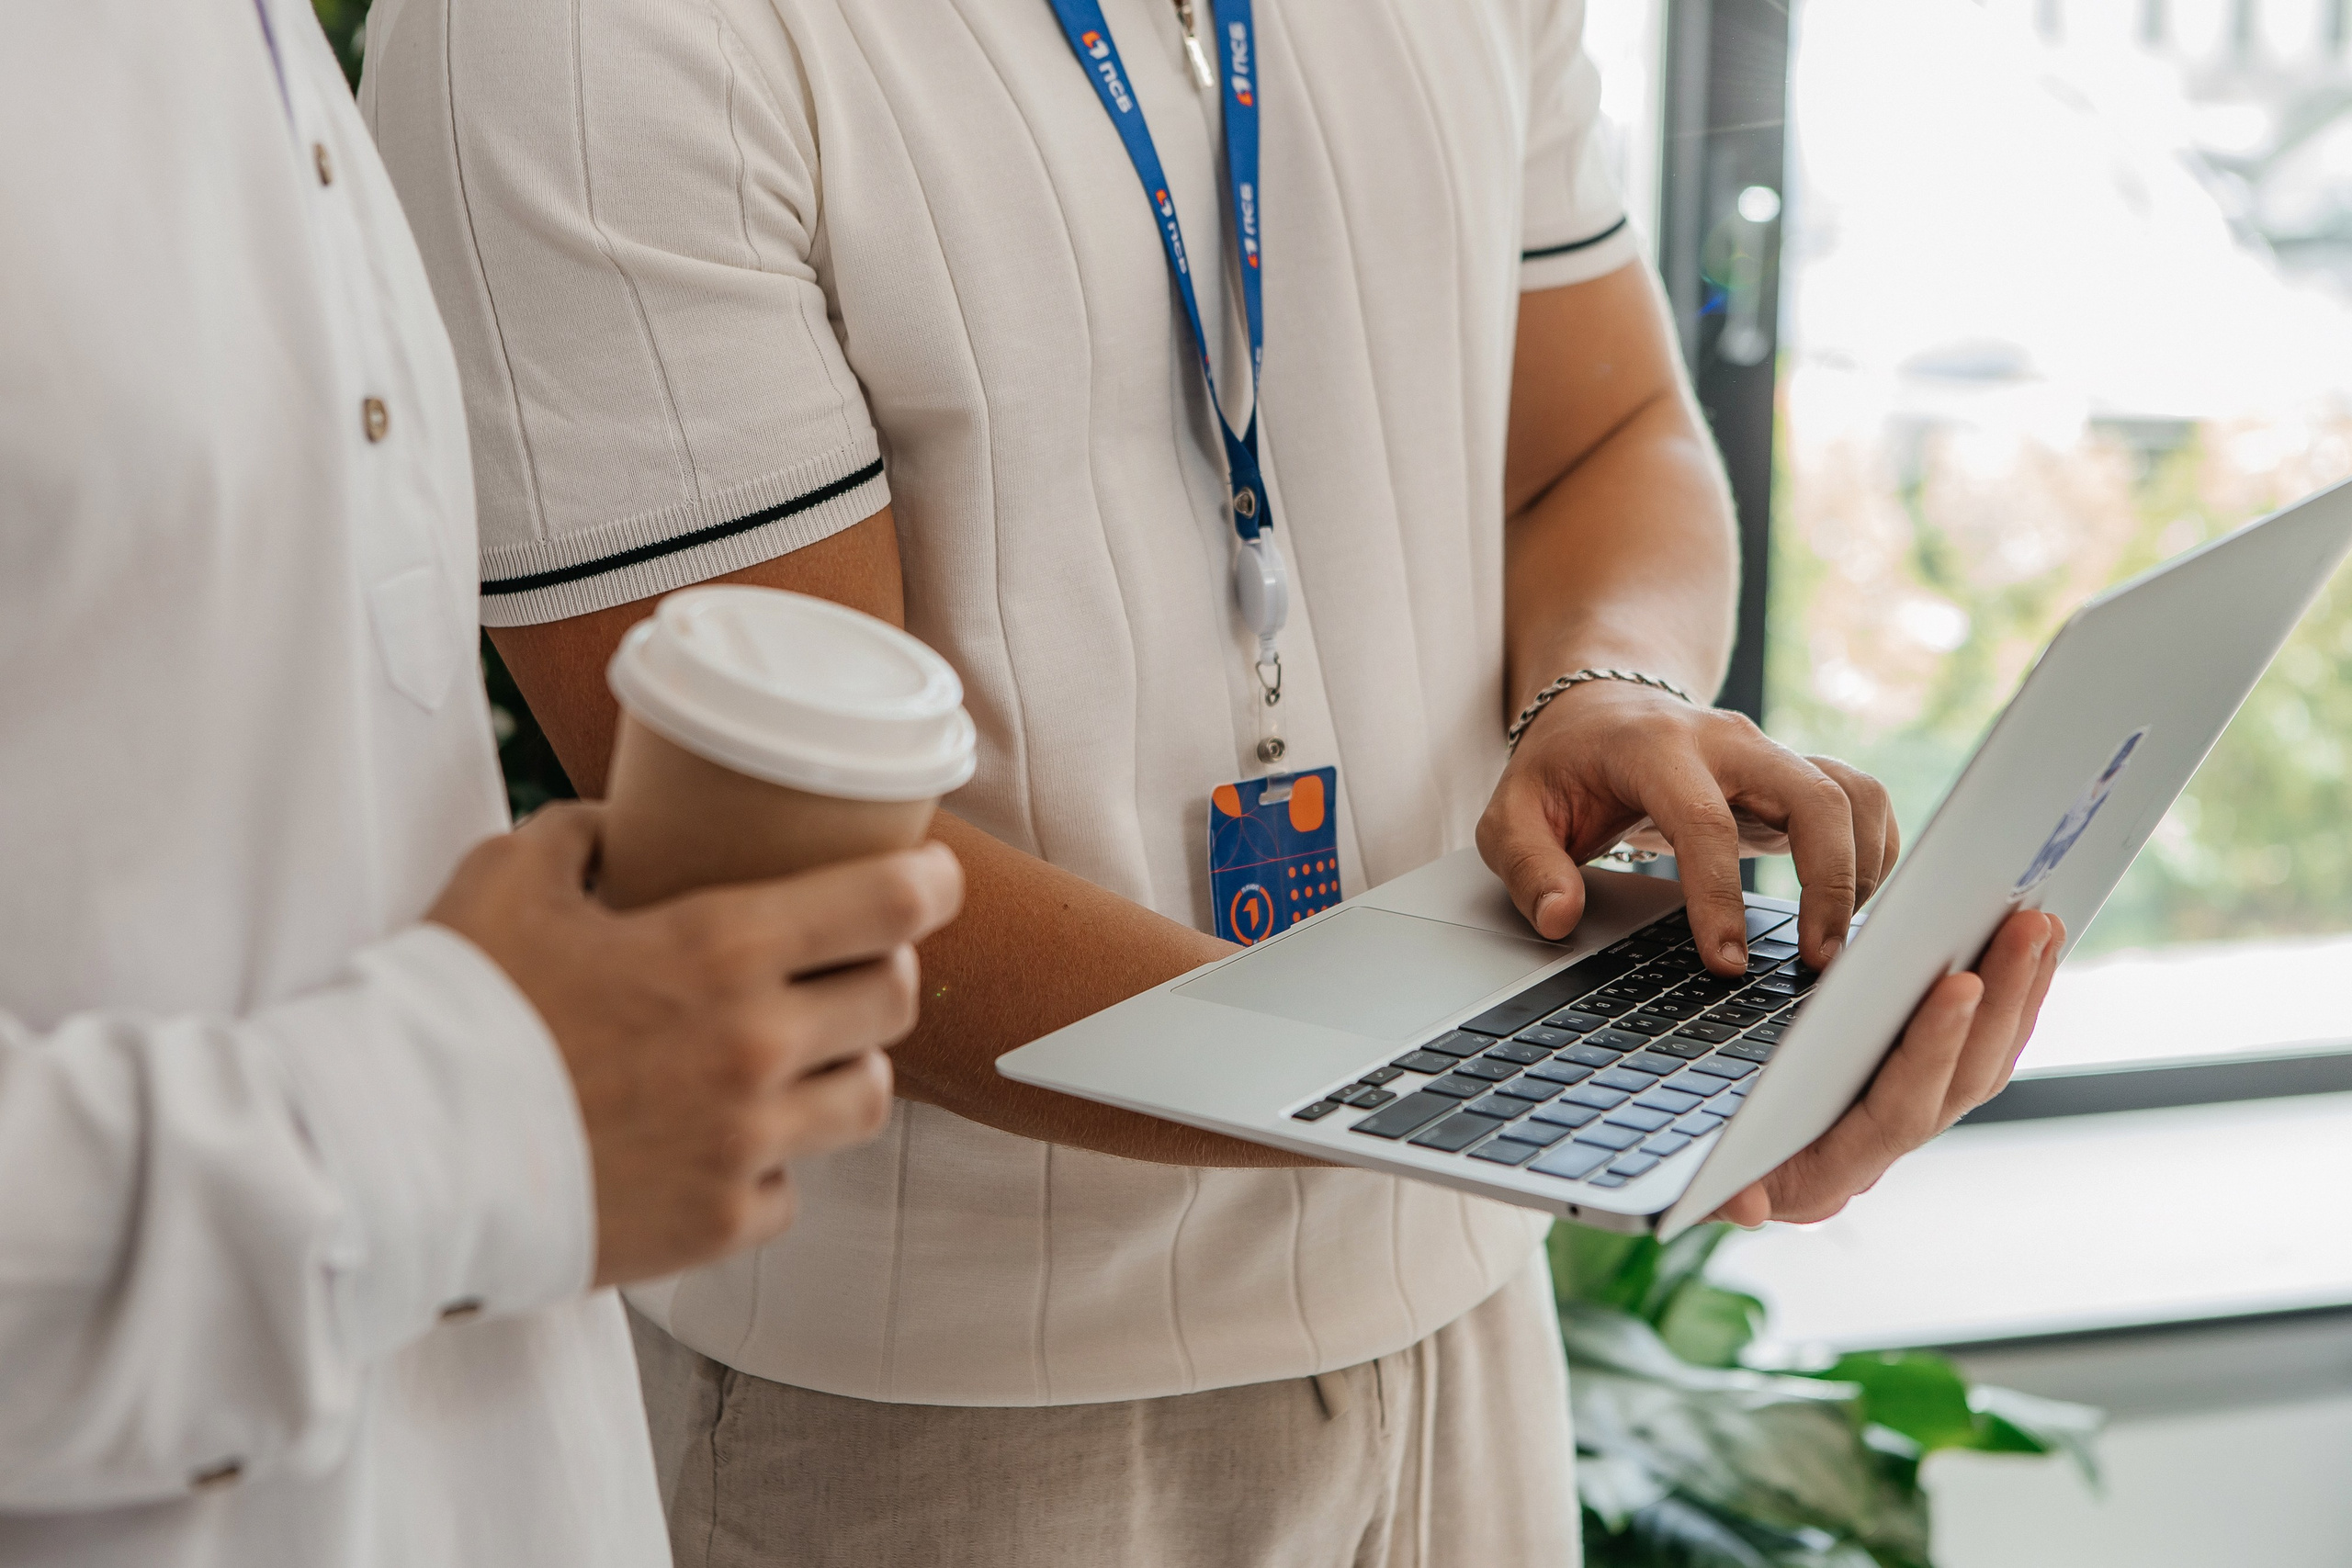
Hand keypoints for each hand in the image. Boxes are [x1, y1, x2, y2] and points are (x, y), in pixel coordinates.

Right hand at [428, 803, 964, 1284]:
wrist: (387, 1156)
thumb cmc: (447, 1006)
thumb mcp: (507, 878)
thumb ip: (577, 837)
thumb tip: (615, 823)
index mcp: (720, 952)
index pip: (885, 905)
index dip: (928, 885)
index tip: (933, 879)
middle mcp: (755, 1050)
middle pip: (893, 1002)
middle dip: (882, 973)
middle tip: (850, 965)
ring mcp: (744, 1146)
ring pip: (866, 1101)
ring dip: (844, 1072)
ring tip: (799, 1059)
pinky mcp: (717, 1225)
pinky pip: (788, 1190)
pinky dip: (768, 1167)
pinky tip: (723, 1145)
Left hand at [1477, 683, 1896, 972]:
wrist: (1599, 711)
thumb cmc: (1559, 769)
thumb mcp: (1511, 813)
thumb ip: (1526, 865)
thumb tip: (1559, 917)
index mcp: (1653, 747)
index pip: (1703, 821)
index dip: (1719, 898)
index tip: (1726, 964)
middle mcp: (1726, 739)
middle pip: (1812, 795)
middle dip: (1830, 881)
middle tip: (1821, 961)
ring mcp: (1768, 752)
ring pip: (1852, 792)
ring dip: (1863, 867)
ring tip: (1837, 940)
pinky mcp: (1795, 772)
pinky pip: (1861, 799)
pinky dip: (1873, 852)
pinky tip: (1849, 908)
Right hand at [1711, 909, 2064, 1225]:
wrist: (1711, 1162)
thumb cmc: (1694, 1156)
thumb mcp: (1694, 1168)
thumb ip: (1717, 1190)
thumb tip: (1742, 1207)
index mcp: (1833, 1170)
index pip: (1900, 1109)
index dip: (1933, 1047)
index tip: (1958, 982)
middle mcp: (1882, 1150)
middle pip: (1963, 1079)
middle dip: (1999, 999)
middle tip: (2022, 926)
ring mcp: (1910, 1117)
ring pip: (1986, 1060)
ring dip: (2019, 990)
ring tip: (2038, 920)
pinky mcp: (1922, 1084)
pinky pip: (1984, 1047)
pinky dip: (2011, 995)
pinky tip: (2027, 946)